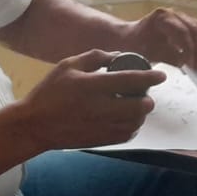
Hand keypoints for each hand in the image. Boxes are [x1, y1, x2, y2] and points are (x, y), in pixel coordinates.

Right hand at [19, 49, 164, 148]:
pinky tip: (127, 121)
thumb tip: (119, 55)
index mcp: (92, 86)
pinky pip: (126, 135)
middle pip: (138, 106)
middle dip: (147, 99)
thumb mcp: (68, 66)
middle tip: (145, 94)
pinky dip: (132, 127)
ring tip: (136, 107)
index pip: (130, 80)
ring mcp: (101, 127)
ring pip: (135, 123)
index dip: (150, 77)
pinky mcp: (100, 140)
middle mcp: (100, 108)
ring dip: (141, 114)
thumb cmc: (50, 92)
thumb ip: (95, 57)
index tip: (161, 76)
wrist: (35, 125)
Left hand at [130, 7, 196, 69]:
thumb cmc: (137, 45)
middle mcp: (174, 14)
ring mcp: (182, 17)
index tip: (190, 66)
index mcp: (162, 18)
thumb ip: (170, 58)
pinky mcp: (188, 23)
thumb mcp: (151, 54)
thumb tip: (188, 66)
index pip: (183, 32)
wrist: (131, 37)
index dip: (189, 50)